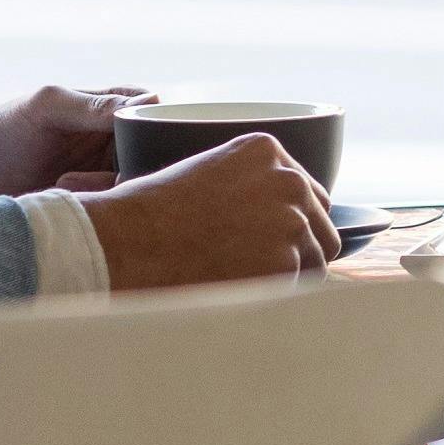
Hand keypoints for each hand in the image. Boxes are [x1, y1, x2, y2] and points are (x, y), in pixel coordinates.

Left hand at [0, 83, 141, 196]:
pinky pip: (113, 201)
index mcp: (109, 107)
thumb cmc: (5, 128)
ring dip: (106, 182)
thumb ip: (96, 104)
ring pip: (136, 178)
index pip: (154, 107)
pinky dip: (94, 198)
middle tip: (112, 169)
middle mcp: (113, 138)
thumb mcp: (49, 106)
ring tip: (66, 181)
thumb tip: (153, 101)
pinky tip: (62, 191)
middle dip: (134, 161)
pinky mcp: (91, 198)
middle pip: (152, 149)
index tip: (135, 135)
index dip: (153, 122)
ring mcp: (103, 170)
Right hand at [80, 133, 334, 289]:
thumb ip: (248, 184)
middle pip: (320, 222)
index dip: (287, 218)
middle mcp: (288, 180)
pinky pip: (302, 286)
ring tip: (240, 276)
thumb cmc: (147, 215)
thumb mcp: (203, 174)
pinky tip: (241, 289)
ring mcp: (291, 220)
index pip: (306, 190)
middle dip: (295, 245)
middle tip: (253, 263)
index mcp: (266, 151)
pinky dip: (277, 294)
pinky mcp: (286, 262)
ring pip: (317, 256)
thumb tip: (273, 212)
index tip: (261, 235)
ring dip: (289, 272)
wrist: (123, 245)